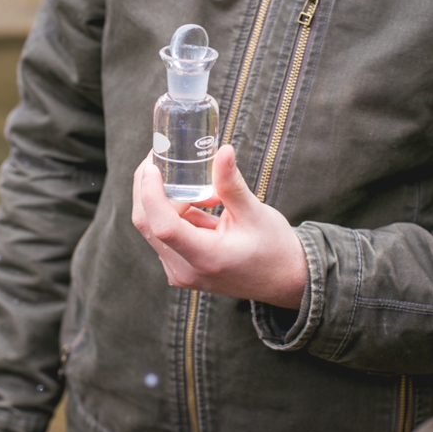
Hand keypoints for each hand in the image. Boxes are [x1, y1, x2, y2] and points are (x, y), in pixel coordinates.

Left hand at [131, 144, 306, 307]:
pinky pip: (164, 234)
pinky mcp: (179, 267)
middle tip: (163, 160)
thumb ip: (231, 184)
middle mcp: (185, 269)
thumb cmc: (273, 248)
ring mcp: (179, 272)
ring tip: (205, 190)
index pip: (163, 226)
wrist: (283, 280)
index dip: (151, 193)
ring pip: (153, 227)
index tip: (152, 166)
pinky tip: (201, 205)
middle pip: (149, 224)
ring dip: (167, 200)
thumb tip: (223, 151)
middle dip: (149, 188)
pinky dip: (175, 213)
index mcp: (206, 258)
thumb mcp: (255, 213)